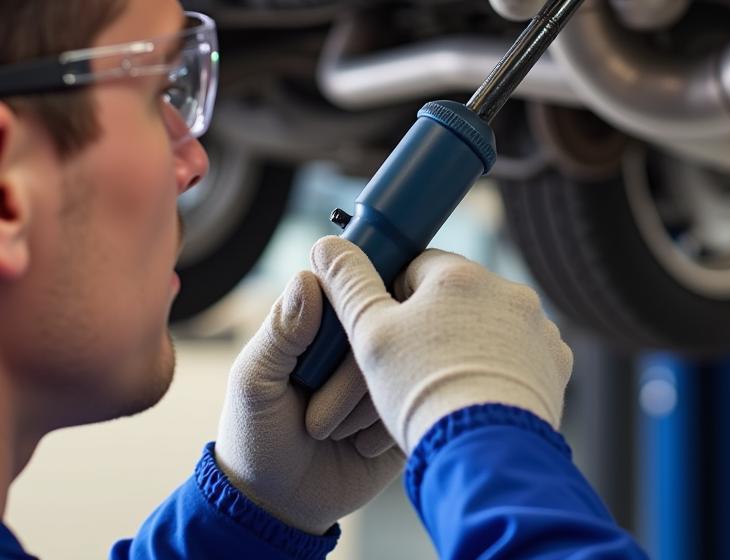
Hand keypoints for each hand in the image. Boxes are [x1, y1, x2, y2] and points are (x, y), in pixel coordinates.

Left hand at [215, 270, 403, 534]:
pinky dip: (387, 424)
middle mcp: (359, 334)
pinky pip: (418, 397)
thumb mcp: (255, 382)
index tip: (339, 343)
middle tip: (317, 418)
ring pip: (403, 359)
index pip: (352, 282)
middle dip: (351, 375)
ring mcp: (388, 368)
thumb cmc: (257, 435)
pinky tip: (361, 445)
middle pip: (383, 319)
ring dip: (365, 405)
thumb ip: (280, 331)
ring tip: (333, 434)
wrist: (281, 506)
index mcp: (321, 316)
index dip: (350, 307)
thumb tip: (309, 279)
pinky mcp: (408, 402)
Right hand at [310, 237, 573, 454]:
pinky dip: (504, 369)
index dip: (395, 298)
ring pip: (492, 325)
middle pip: (459, 296)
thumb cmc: (421, 392)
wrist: (485, 453)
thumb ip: (349, 284)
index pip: (417, 267)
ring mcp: (537, 326)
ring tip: (447, 385)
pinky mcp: (556, 362)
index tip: (387, 331)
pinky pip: (523, 355)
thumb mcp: (370, 336)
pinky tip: (481, 394)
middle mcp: (507, 290)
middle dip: (436, 323)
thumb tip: (325, 243)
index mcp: (459, 274)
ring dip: (472, 343)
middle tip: (413, 365)